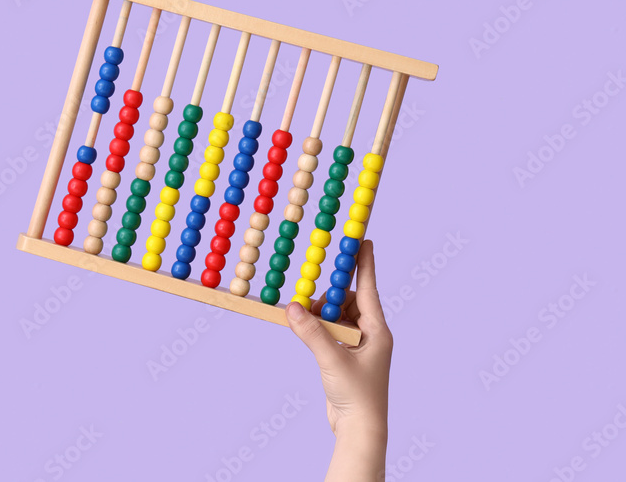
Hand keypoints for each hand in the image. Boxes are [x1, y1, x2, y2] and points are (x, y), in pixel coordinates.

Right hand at [285, 240, 391, 438]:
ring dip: (318, 315)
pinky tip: (304, 330)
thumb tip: (292, 308)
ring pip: (334, 316)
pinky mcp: (343, 357)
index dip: (364, 263)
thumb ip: (311, 332)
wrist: (359, 430)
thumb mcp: (332, 360)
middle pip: (345, 301)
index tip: (363, 239)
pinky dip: (316, 328)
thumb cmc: (357, 395)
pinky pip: (328, 331)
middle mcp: (369, 334)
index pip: (368, 288)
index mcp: (377, 330)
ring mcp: (356, 346)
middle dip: (326, 299)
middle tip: (308, 304)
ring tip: (303, 322)